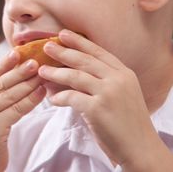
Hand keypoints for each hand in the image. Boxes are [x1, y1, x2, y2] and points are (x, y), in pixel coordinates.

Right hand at [0, 51, 45, 171]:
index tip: (18, 53)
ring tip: (41, 74)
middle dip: (19, 71)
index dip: (4, 64)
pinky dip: (30, 100)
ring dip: (27, 84)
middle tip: (35, 60)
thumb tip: (10, 73)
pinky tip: (40, 93)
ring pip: (8, 95)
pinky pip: (15, 110)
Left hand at [39, 29, 158, 168]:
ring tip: (42, 71)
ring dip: (55, 73)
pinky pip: (71, 97)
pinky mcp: (98, 108)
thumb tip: (72, 71)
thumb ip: (103, 81)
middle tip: (46, 46)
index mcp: (124, 74)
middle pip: (84, 60)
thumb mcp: (121, 94)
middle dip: (63, 52)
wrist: (140, 149)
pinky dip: (59, 97)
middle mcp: (118, 79)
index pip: (98, 52)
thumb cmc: (127, 123)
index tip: (63, 34)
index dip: (79, 42)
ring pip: (75, 76)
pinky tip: (51, 99)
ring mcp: (108, 93)